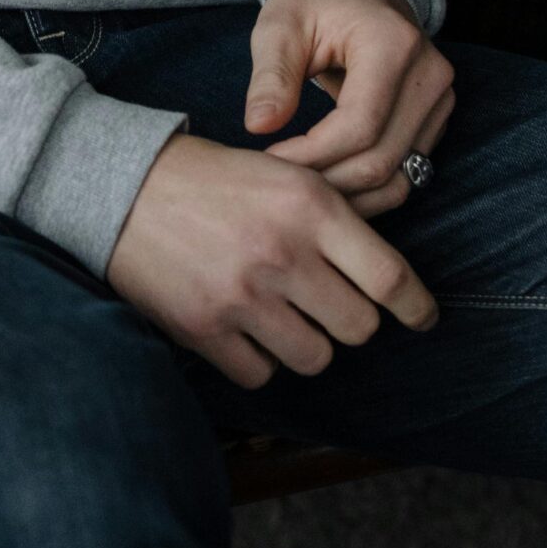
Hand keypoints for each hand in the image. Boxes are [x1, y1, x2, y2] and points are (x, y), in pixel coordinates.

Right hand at [106, 134, 438, 387]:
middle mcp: (283, 253)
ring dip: (306, 344)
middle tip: (326, 304)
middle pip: (359, 327)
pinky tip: (243, 329)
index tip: (424, 318)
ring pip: (316, 358)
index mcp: (310, 206)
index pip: (389, 276)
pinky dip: (259, 360)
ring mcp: (243, 295)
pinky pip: (262, 374)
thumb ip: (338, 216)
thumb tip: (393, 274)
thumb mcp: (284, 173)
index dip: (416, 307)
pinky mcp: (204, 329)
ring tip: (282, 316)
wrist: (123, 186)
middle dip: (349, 321)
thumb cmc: (213, 179)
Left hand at [243, 0, 454, 216]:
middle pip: (380, 159)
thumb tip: (258, 126)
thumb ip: (271, 77)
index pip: (358, 126)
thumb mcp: (280, 27)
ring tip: (299, 189)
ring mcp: (440, 99)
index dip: (311, 156)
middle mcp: (430, 74)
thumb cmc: (314, 3)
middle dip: (325, 182)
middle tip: (278, 184)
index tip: (268, 161)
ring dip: (346, 195)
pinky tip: (327, 183)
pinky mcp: (436, 119)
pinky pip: (407, 173)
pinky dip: (366, 189)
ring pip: (397, 176)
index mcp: (392, 44)